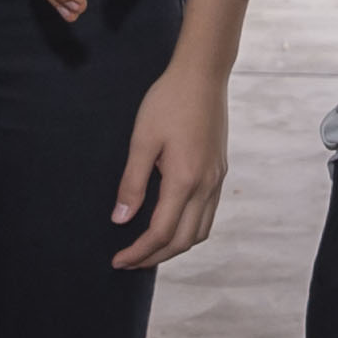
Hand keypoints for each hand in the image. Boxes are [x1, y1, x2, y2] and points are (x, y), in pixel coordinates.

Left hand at [109, 57, 226, 268]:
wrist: (203, 76)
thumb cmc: (168, 102)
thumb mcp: (142, 141)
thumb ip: (132, 183)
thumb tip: (121, 219)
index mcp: (185, 180)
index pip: (161, 232)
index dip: (138, 252)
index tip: (118, 260)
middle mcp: (206, 186)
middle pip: (183, 240)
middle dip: (155, 256)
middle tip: (129, 261)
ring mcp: (217, 180)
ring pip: (200, 231)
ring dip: (175, 246)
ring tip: (149, 248)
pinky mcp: (220, 172)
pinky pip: (208, 214)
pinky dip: (189, 229)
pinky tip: (171, 223)